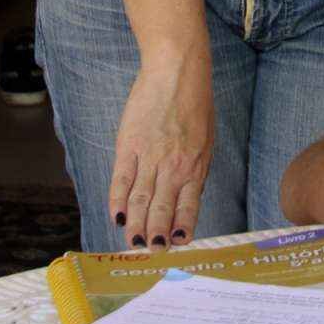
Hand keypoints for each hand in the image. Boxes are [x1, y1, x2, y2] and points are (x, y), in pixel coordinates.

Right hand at [109, 54, 213, 249]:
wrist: (177, 70)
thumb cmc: (195, 102)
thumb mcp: (206, 139)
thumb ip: (196, 169)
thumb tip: (187, 198)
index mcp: (196, 165)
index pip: (188, 208)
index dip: (181, 230)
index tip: (176, 246)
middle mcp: (174, 166)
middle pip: (161, 210)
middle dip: (156, 236)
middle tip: (150, 253)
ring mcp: (150, 156)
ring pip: (140, 202)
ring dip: (136, 226)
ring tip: (134, 244)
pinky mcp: (129, 145)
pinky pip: (121, 180)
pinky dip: (117, 202)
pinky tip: (117, 217)